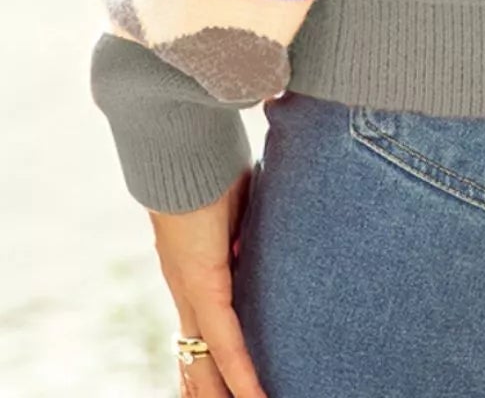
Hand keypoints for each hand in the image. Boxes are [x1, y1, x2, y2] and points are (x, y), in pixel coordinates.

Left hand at [150, 167, 267, 397]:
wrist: (183, 139)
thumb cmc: (212, 154)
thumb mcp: (241, 201)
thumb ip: (252, 223)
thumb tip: (274, 224)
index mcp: (194, 266)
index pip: (202, 326)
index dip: (209, 359)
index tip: (219, 385)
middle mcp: (186, 286)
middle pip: (196, 355)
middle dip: (208, 390)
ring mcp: (191, 287)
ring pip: (204, 360)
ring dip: (218, 393)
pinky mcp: (204, 281)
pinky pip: (224, 341)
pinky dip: (240, 373)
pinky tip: (255, 397)